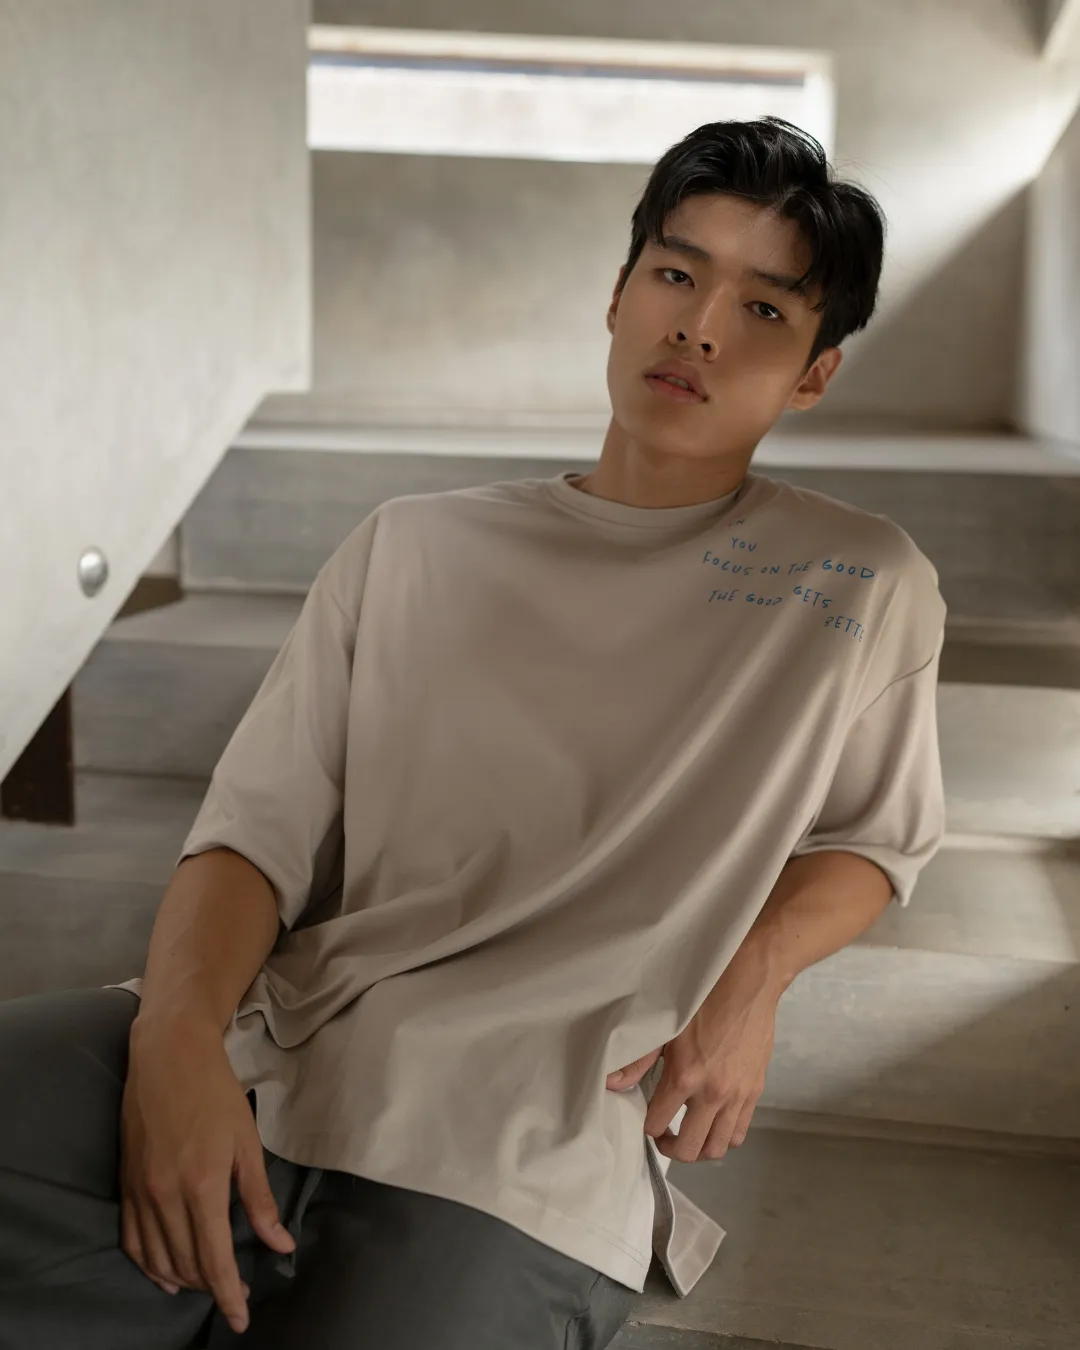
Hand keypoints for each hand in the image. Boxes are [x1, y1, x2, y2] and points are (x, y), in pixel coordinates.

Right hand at [119, 1017, 295, 1333]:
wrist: (168, 1056)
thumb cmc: (216, 1093)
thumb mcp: (248, 1143)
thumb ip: (261, 1199)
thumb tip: (281, 1244)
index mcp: (202, 1188)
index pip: (214, 1261)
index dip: (228, 1296)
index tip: (241, 1317)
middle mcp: (165, 1197)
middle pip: (186, 1265)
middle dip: (211, 1287)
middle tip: (236, 1292)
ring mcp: (140, 1193)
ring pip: (157, 1260)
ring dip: (182, 1280)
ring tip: (207, 1284)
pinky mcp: (125, 1185)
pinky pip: (132, 1242)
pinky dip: (149, 1265)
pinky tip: (164, 1273)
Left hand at [604, 978, 778, 1161]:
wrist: (748, 984)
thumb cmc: (704, 1000)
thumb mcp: (666, 1026)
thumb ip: (639, 1060)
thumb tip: (612, 1083)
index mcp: (685, 1077)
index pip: (658, 1124)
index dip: (648, 1126)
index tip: (647, 1119)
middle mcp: (712, 1094)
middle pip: (690, 1149)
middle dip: (672, 1149)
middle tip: (665, 1135)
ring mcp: (737, 1096)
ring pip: (718, 1148)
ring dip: (700, 1148)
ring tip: (689, 1133)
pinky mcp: (755, 1092)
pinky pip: (740, 1132)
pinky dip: (724, 1136)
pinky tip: (713, 1121)